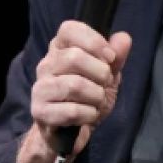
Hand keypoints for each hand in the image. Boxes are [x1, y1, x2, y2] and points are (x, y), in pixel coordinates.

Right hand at [16, 20, 131, 162]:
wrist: (71, 133)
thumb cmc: (87, 98)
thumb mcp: (107, 76)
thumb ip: (116, 58)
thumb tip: (124, 38)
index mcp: (60, 49)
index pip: (69, 29)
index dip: (94, 41)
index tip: (109, 58)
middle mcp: (46, 64)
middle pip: (75, 58)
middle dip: (100, 74)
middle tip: (104, 85)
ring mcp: (40, 87)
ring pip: (74, 85)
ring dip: (96, 97)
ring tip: (97, 102)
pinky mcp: (39, 110)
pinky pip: (71, 111)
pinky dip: (88, 115)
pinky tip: (88, 116)